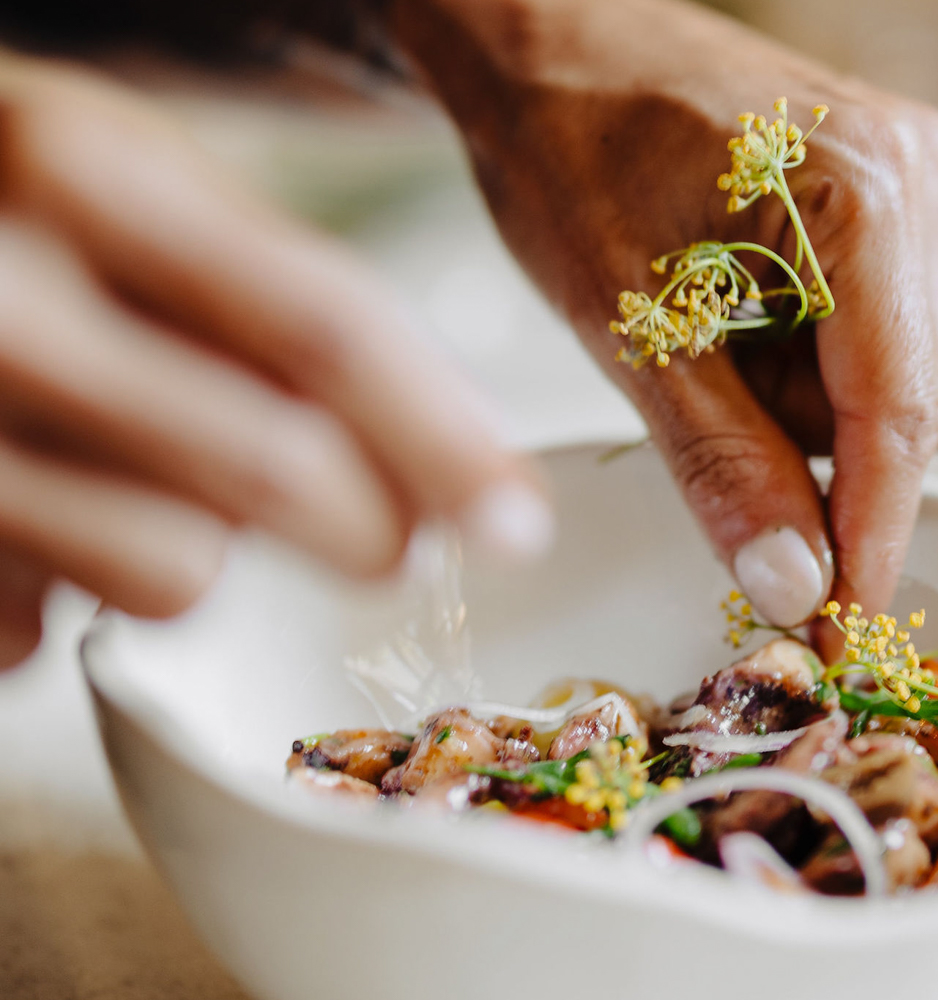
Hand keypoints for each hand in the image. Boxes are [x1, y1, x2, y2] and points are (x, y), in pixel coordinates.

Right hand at [0, 56, 548, 666]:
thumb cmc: (18, 211)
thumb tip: (448, 454)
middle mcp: (4, 302)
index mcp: (87, 176)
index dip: (444, 443)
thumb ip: (283, 301)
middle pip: (270, 472)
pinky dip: (71, 586)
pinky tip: (42, 511)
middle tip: (389, 543)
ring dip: (199, 549)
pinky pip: (49, 624)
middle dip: (369, 532)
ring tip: (148, 481)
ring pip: (175, 572)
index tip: (518, 526)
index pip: (321, 331)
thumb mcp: (143, 188)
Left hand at [394, 0, 937, 627]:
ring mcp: (923, 182)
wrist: (551, 41)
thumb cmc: (569, 151)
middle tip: (712, 415)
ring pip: (918, 373)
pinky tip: (756, 324)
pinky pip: (906, 327)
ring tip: (719, 346)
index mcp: (864, 201)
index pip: (904, 415)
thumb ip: (721, 459)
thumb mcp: (629, 322)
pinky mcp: (903, 194)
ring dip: (822, 407)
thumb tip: (795, 584)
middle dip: (824, 454)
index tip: (840, 627)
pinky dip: (831, 363)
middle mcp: (922, 183)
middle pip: (925, 404)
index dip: (873, 536)